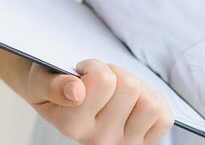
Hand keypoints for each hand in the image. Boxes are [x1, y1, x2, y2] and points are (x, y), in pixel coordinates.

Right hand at [23, 57, 174, 143]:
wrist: (60, 104)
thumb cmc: (52, 85)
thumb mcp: (41, 81)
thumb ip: (53, 86)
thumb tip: (75, 92)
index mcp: (72, 126)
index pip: (103, 80)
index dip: (93, 66)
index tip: (81, 73)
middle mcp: (99, 141)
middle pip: (129, 87)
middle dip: (116, 73)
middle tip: (100, 81)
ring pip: (150, 103)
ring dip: (137, 88)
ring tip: (117, 91)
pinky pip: (163, 118)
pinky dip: (153, 102)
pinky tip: (133, 103)